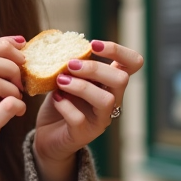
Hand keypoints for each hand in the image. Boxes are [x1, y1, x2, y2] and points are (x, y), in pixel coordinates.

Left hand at [33, 39, 143, 180]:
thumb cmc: (60, 102)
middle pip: (121, 79)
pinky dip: (65, 105)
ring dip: (81, 86)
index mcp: (110, 83)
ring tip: (60, 80)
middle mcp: (112, 100)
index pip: (133, 63)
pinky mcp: (84, 134)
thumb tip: (66, 45)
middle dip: (95, 68)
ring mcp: (100, 119)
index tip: (93, 45)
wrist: (47, 135)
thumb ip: (72, 65)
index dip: (119, 51)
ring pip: (106, 100)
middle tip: (70, 64)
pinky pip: (79, 118)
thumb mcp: (66, 78)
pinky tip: (55, 98)